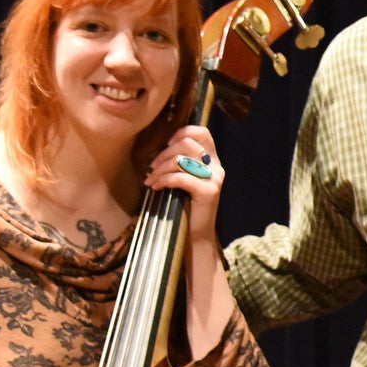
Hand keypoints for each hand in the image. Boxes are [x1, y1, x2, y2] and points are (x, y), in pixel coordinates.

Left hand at [146, 125, 225, 241]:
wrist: (194, 235)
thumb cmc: (184, 206)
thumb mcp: (184, 178)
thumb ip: (180, 161)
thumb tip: (159, 146)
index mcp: (212, 160)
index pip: (202, 132)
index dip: (182, 132)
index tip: (166, 145)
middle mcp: (217, 166)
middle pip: (187, 143)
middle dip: (164, 153)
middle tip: (151, 167)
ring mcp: (214, 178)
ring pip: (181, 159)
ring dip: (160, 168)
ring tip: (150, 179)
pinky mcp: (208, 191)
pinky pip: (180, 177)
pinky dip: (163, 180)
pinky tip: (156, 187)